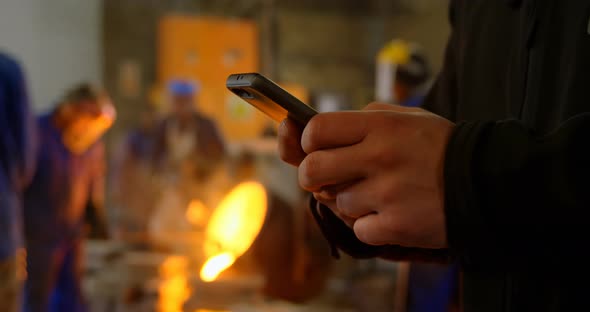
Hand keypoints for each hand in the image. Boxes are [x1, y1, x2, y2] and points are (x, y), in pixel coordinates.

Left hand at [278, 103, 453, 248]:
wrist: (488, 181)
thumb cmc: (440, 147)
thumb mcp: (407, 117)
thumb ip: (365, 118)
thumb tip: (322, 130)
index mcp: (380, 126)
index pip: (316, 129)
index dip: (308, 140)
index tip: (316, 147)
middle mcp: (379, 156)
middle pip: (311, 170)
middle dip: (310, 176)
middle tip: (324, 178)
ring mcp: (386, 193)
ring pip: (336, 203)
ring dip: (350, 202)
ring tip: (379, 194)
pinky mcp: (396, 225)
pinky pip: (358, 229)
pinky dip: (369, 226)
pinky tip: (390, 214)